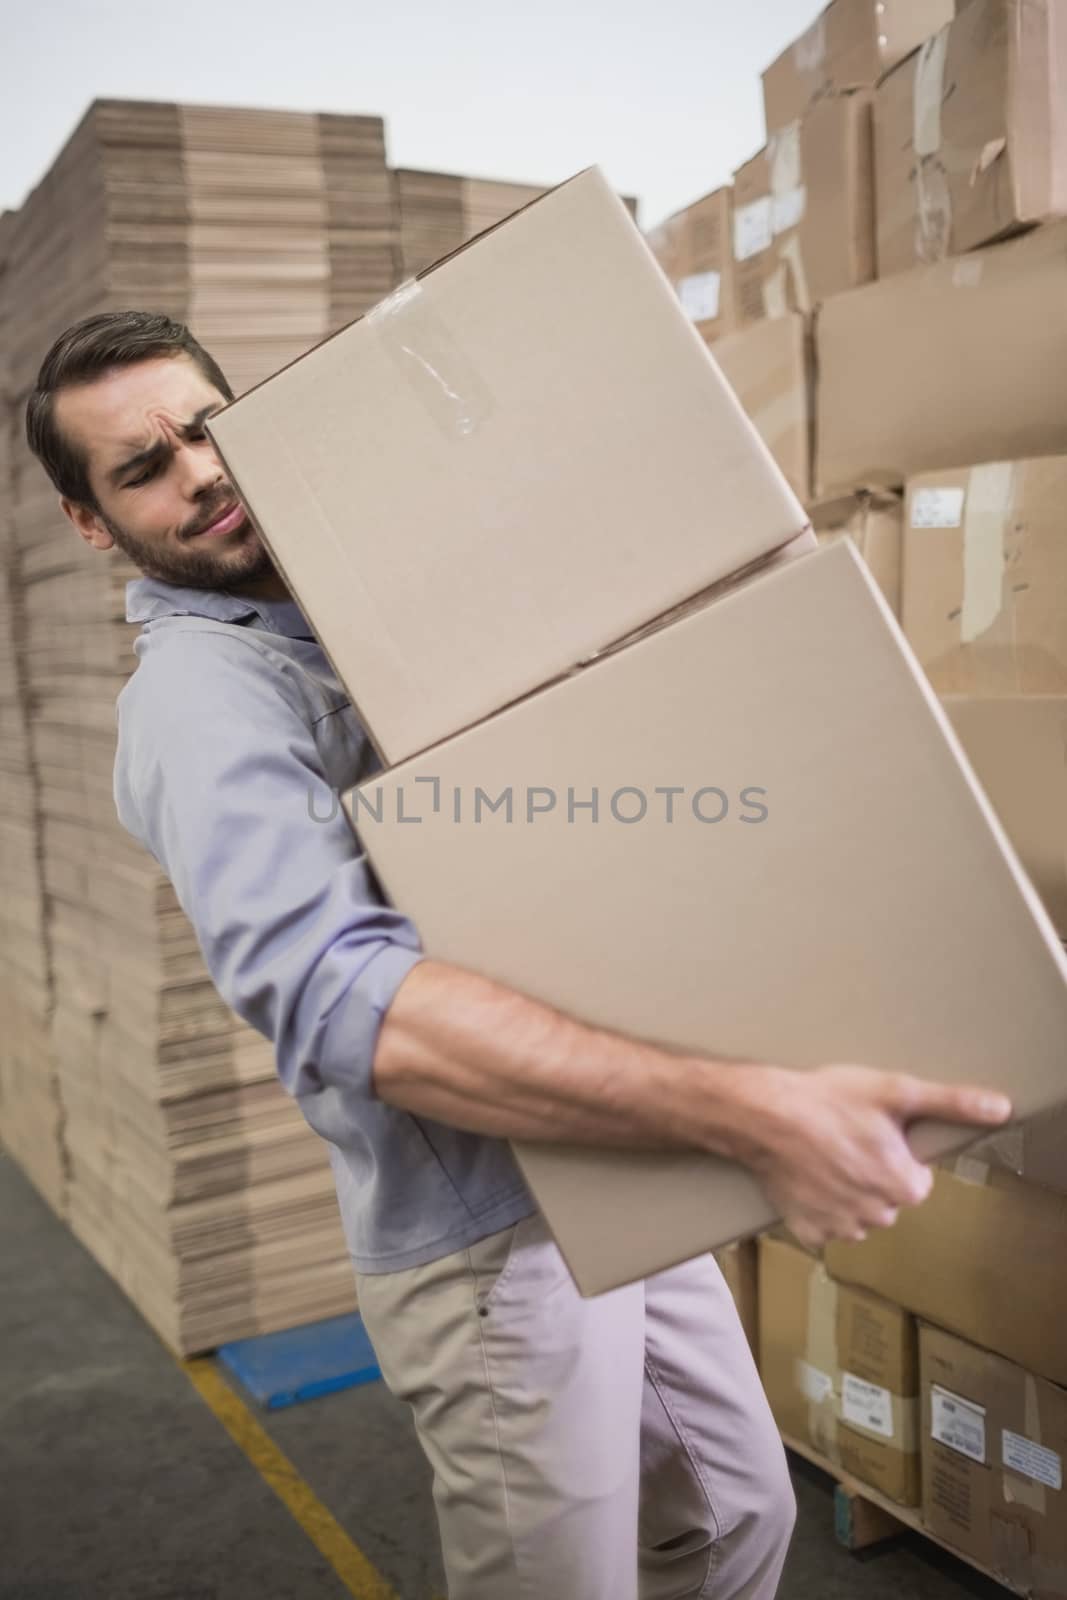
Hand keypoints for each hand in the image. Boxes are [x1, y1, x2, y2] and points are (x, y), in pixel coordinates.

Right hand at [746, 1064, 1011, 1249]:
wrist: (763, 1115)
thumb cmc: (829, 1100)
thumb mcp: (896, 1091)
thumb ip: (952, 1102)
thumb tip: (1001, 1108)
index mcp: (904, 1187)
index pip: (916, 1180)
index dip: (897, 1155)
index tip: (874, 1133)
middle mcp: (877, 1216)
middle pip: (886, 1197)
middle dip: (872, 1174)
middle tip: (847, 1138)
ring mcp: (840, 1227)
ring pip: (857, 1214)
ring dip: (847, 1192)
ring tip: (823, 1155)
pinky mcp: (807, 1231)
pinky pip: (823, 1225)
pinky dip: (817, 1207)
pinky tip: (806, 1178)